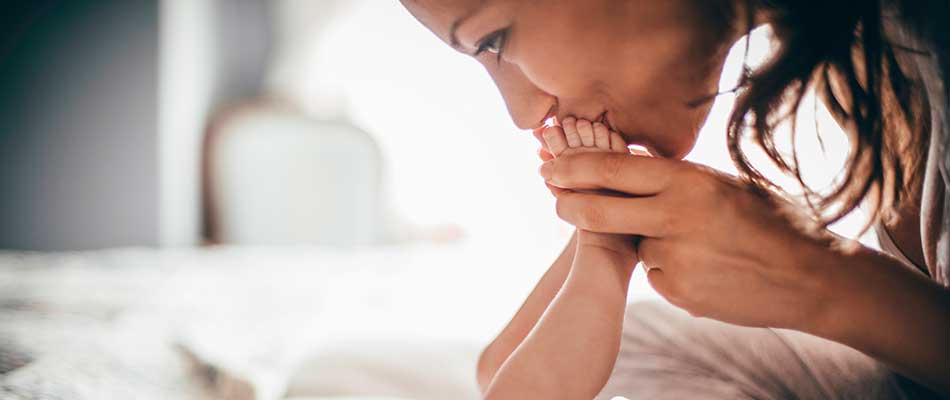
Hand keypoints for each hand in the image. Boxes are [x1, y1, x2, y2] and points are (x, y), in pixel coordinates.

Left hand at [539, 151, 840, 330]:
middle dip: (567, 204)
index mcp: (688, 180)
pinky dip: (669, 271)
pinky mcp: (679, 292)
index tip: (551, 166)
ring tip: (698, 244)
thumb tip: (622, 164)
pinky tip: (705, 269)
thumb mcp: (723, 183)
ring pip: (634, 246)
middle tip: (554, 199)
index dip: (575, 167)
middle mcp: (676, 216)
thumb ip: (673, 178)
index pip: (613, 168)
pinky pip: (655, 276)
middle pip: (598, 209)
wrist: (811, 277)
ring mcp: (676, 257)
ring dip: (647, 242)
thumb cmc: (769, 220)